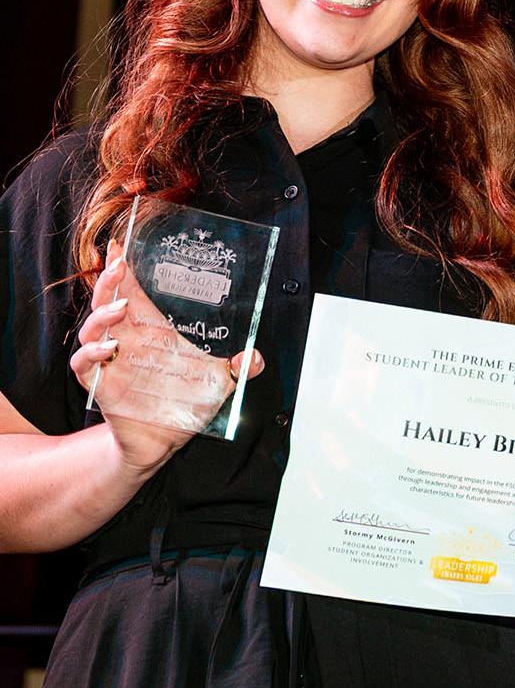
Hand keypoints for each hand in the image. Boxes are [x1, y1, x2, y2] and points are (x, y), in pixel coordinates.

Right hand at [71, 241, 263, 471]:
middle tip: (118, 264)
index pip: (133, 292)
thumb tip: (257, 357)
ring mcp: (110, 361)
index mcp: (152, 331)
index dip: (124, 270)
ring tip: (121, 307)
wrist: (160, 443)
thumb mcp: (219, 383)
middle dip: (109, 280)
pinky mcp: (101, 385)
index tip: (119, 245)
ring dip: (102, 313)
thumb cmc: (184, 406)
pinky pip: (83, 363)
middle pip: (108, 301)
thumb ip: (239, 368)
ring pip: (92, 327)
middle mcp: (128, 341)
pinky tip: (111, 349)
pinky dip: (91, 353)